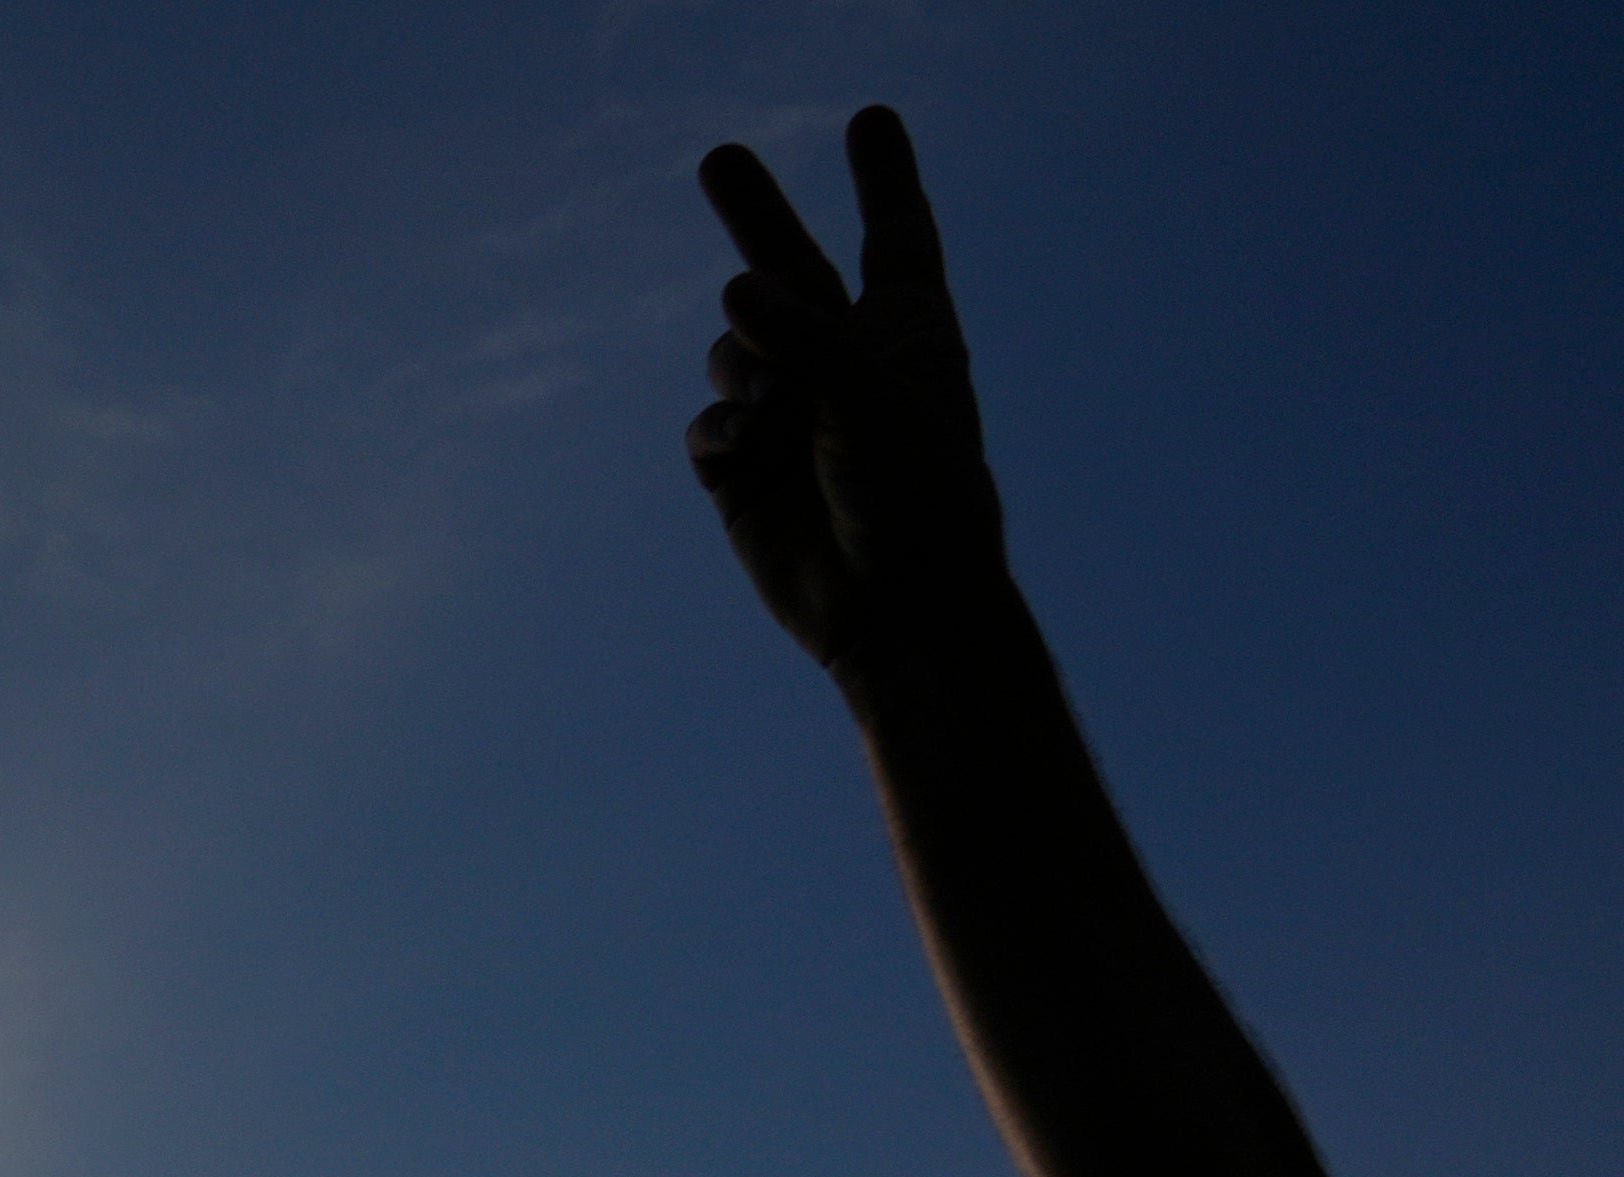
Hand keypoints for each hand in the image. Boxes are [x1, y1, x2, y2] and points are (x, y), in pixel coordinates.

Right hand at [689, 107, 1009, 673]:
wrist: (894, 609)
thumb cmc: (914, 493)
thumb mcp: (869, 394)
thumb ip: (804, 332)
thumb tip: (732, 290)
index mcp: (906, 332)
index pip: (894, 234)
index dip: (883, 177)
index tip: (872, 120)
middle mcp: (844, 364)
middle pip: (791, 269)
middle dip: (756, 214)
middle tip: (718, 157)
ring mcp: (790, 417)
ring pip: (734, 350)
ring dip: (745, 367)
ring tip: (779, 413)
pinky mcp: (743, 472)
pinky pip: (709, 423)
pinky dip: (724, 429)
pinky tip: (750, 449)